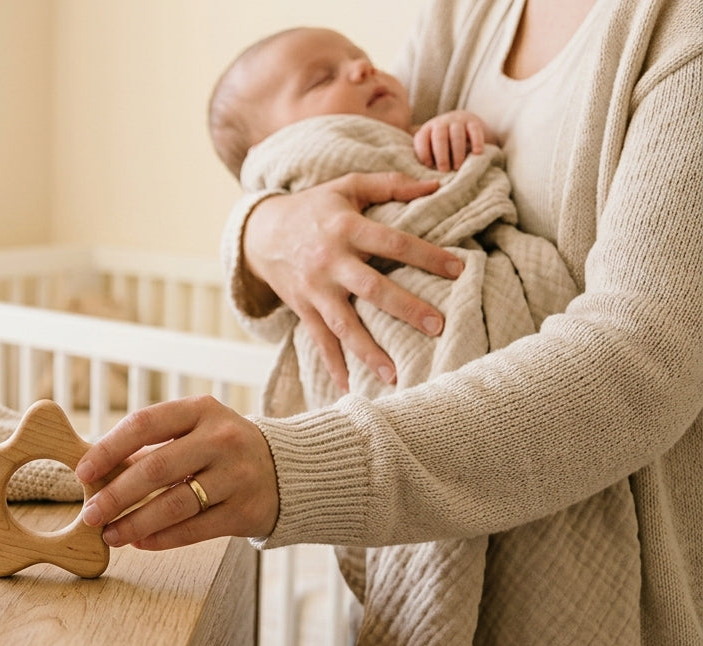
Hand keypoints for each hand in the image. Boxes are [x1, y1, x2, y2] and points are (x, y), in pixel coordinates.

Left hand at [76, 395, 278, 549]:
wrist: (286, 470)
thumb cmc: (220, 449)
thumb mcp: (193, 431)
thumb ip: (149, 448)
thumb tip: (96, 475)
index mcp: (200, 410)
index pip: (144, 424)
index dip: (108, 448)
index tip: (83, 471)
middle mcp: (221, 439)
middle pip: (156, 468)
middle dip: (116, 495)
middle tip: (90, 513)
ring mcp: (236, 475)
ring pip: (174, 504)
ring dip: (134, 523)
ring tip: (110, 534)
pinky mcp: (245, 511)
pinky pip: (194, 529)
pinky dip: (161, 538)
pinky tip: (140, 542)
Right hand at [242, 172, 462, 389]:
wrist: (260, 232)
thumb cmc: (313, 207)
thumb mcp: (346, 186)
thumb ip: (389, 184)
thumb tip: (435, 184)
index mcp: (346, 228)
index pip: (392, 243)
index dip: (426, 255)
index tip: (459, 269)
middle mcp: (329, 261)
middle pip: (371, 288)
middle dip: (405, 308)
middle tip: (437, 325)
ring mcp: (314, 289)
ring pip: (343, 324)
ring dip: (369, 351)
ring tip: (395, 376)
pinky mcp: (302, 308)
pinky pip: (318, 341)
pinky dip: (332, 365)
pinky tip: (349, 388)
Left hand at [413, 110, 497, 171]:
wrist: (467, 125)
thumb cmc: (446, 144)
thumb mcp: (433, 148)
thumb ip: (429, 157)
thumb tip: (426, 179)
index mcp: (427, 130)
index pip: (421, 139)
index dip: (423, 153)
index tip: (429, 166)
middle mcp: (441, 123)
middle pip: (439, 137)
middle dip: (441, 156)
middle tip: (444, 171)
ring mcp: (457, 121)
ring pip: (457, 134)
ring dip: (457, 152)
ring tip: (458, 167)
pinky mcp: (473, 121)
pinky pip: (474, 131)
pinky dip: (476, 142)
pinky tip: (477, 153)